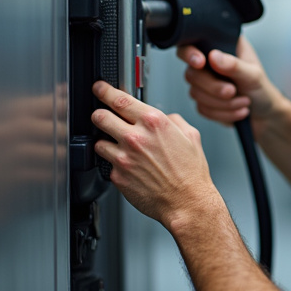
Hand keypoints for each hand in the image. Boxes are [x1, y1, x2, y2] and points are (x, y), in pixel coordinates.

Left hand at [91, 81, 214, 226]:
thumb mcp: (191, 136)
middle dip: (99, 115)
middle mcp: (136, 137)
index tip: (99, 87)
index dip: (104, 90)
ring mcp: (124, 157)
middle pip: (100, 116)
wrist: (187, 202)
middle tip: (102, 117)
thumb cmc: (191, 173)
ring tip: (118, 147)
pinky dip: (114, 163)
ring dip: (106, 142)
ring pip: (98, 142)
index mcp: (154, 122)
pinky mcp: (118, 176)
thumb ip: (173, 120)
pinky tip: (129, 167)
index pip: (119, 99)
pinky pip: (107, 164)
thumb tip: (164, 117)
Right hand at [176, 36, 283, 138]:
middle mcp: (208, 63)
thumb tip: (213, 56)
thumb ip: (234, 65)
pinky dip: (223, 113)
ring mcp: (203, 82)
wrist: (265, 113)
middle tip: (232, 91)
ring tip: (245, 102)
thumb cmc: (261, 89)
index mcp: (221, 46)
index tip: (200, 63)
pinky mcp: (203, 101)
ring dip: (222, 103)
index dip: (190, 53)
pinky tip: (239, 111)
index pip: (193, 44)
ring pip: (196, 93)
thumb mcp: (253, 75)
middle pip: (192, 73)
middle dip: (214, 87)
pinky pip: (202, 108)